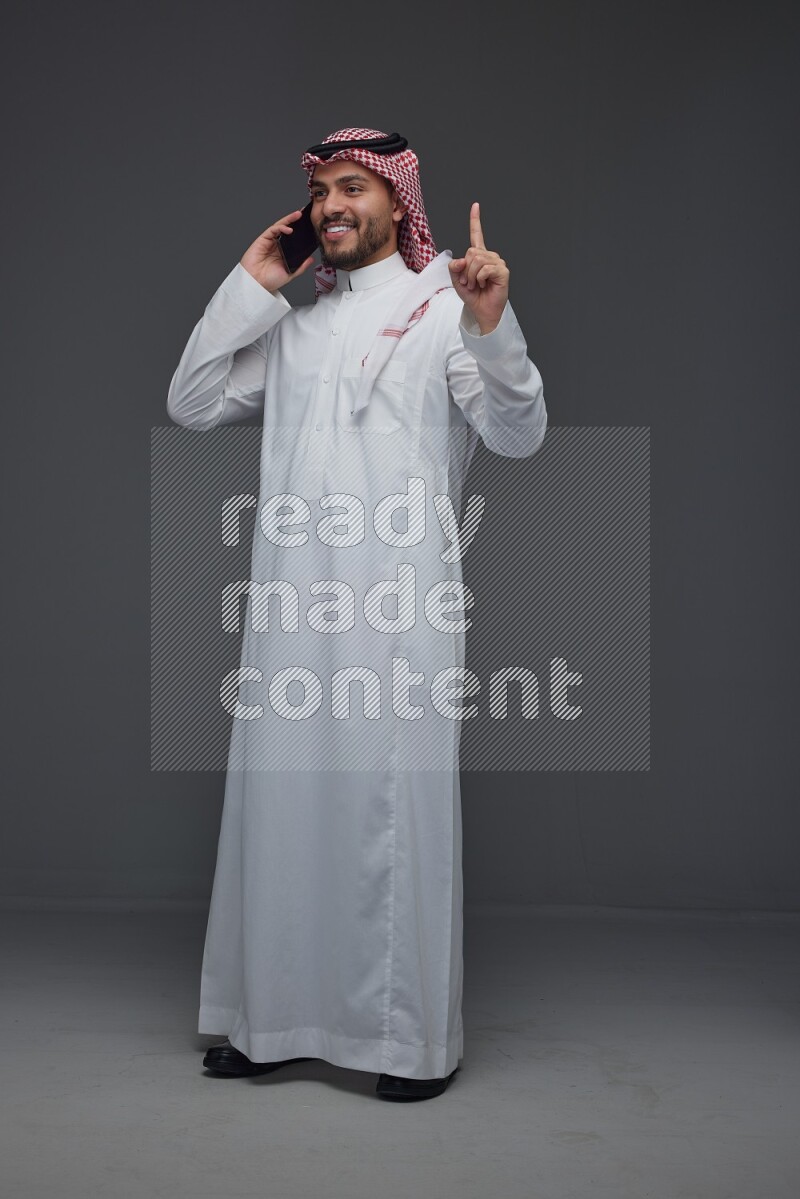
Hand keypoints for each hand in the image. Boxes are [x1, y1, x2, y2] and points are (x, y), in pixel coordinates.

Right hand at [239, 210, 315, 293]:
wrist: (256, 284)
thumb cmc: (270, 280)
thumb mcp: (290, 274)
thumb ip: (301, 266)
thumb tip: (311, 259)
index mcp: (284, 252)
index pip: (294, 238)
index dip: (301, 231)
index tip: (310, 225)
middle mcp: (277, 245)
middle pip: (288, 229)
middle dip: (296, 220)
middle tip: (306, 213)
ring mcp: (270, 241)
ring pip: (280, 226)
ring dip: (289, 219)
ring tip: (299, 215)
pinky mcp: (262, 239)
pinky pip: (272, 230)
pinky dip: (281, 227)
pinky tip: (289, 228)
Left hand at [448, 202, 508, 333]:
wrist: (482, 311)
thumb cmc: (473, 296)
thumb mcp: (457, 281)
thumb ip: (454, 268)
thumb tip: (460, 260)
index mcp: (479, 256)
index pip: (477, 235)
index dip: (475, 220)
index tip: (476, 206)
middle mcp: (489, 256)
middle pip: (471, 252)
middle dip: (465, 270)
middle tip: (469, 283)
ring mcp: (497, 263)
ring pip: (477, 260)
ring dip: (472, 276)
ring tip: (476, 285)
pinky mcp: (503, 271)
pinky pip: (485, 269)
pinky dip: (480, 279)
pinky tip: (484, 285)